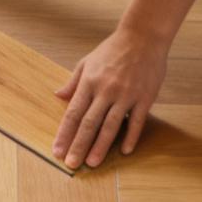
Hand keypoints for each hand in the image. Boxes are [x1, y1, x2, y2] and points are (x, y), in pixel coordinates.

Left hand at [52, 27, 167, 168]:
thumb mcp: (88, 61)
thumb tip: (57, 95)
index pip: (73, 113)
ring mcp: (126, 95)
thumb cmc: (113, 49)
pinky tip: (124, 151)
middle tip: (71, 164)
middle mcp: (105, 90)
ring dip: (101, 146)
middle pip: (89, 123)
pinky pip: (136, 121)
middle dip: (78, 145)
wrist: (143, 37)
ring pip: (110, 125)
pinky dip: (130, 137)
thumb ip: (73, 81)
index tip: (57, 151)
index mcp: (89, 82)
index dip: (64, 134)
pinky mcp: (144, 97)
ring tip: (92, 163)